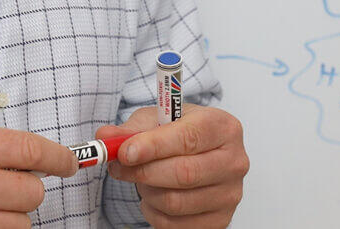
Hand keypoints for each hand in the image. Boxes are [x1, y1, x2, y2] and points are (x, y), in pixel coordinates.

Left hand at [99, 104, 248, 227]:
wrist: (198, 152)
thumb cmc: (177, 132)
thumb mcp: (154, 120)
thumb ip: (129, 129)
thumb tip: (105, 138)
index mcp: (223, 127)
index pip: (189, 138)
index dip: (153, 147)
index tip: (125, 152)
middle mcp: (234, 161)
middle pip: (184, 173)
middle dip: (143, 172)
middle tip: (120, 167)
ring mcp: (231, 194)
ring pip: (176, 202)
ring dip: (147, 192)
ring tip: (141, 179)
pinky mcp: (221, 220)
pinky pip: (175, 224)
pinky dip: (153, 212)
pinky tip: (152, 195)